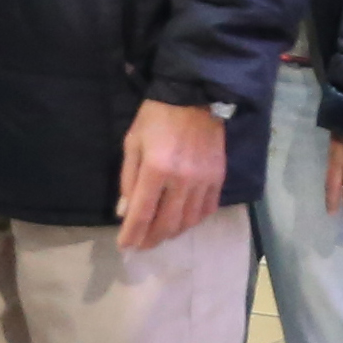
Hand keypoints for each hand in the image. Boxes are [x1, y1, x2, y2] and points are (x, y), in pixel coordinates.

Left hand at [116, 98, 228, 254]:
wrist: (194, 96)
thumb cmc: (156, 117)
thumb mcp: (133, 143)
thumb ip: (128, 179)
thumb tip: (124, 213)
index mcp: (156, 169)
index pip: (142, 214)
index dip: (132, 234)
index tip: (124, 246)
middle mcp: (182, 180)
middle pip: (167, 224)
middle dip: (151, 239)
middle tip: (141, 244)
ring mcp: (204, 180)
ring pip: (188, 221)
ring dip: (172, 233)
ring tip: (160, 234)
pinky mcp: (219, 177)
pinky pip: (207, 210)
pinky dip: (193, 221)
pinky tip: (183, 220)